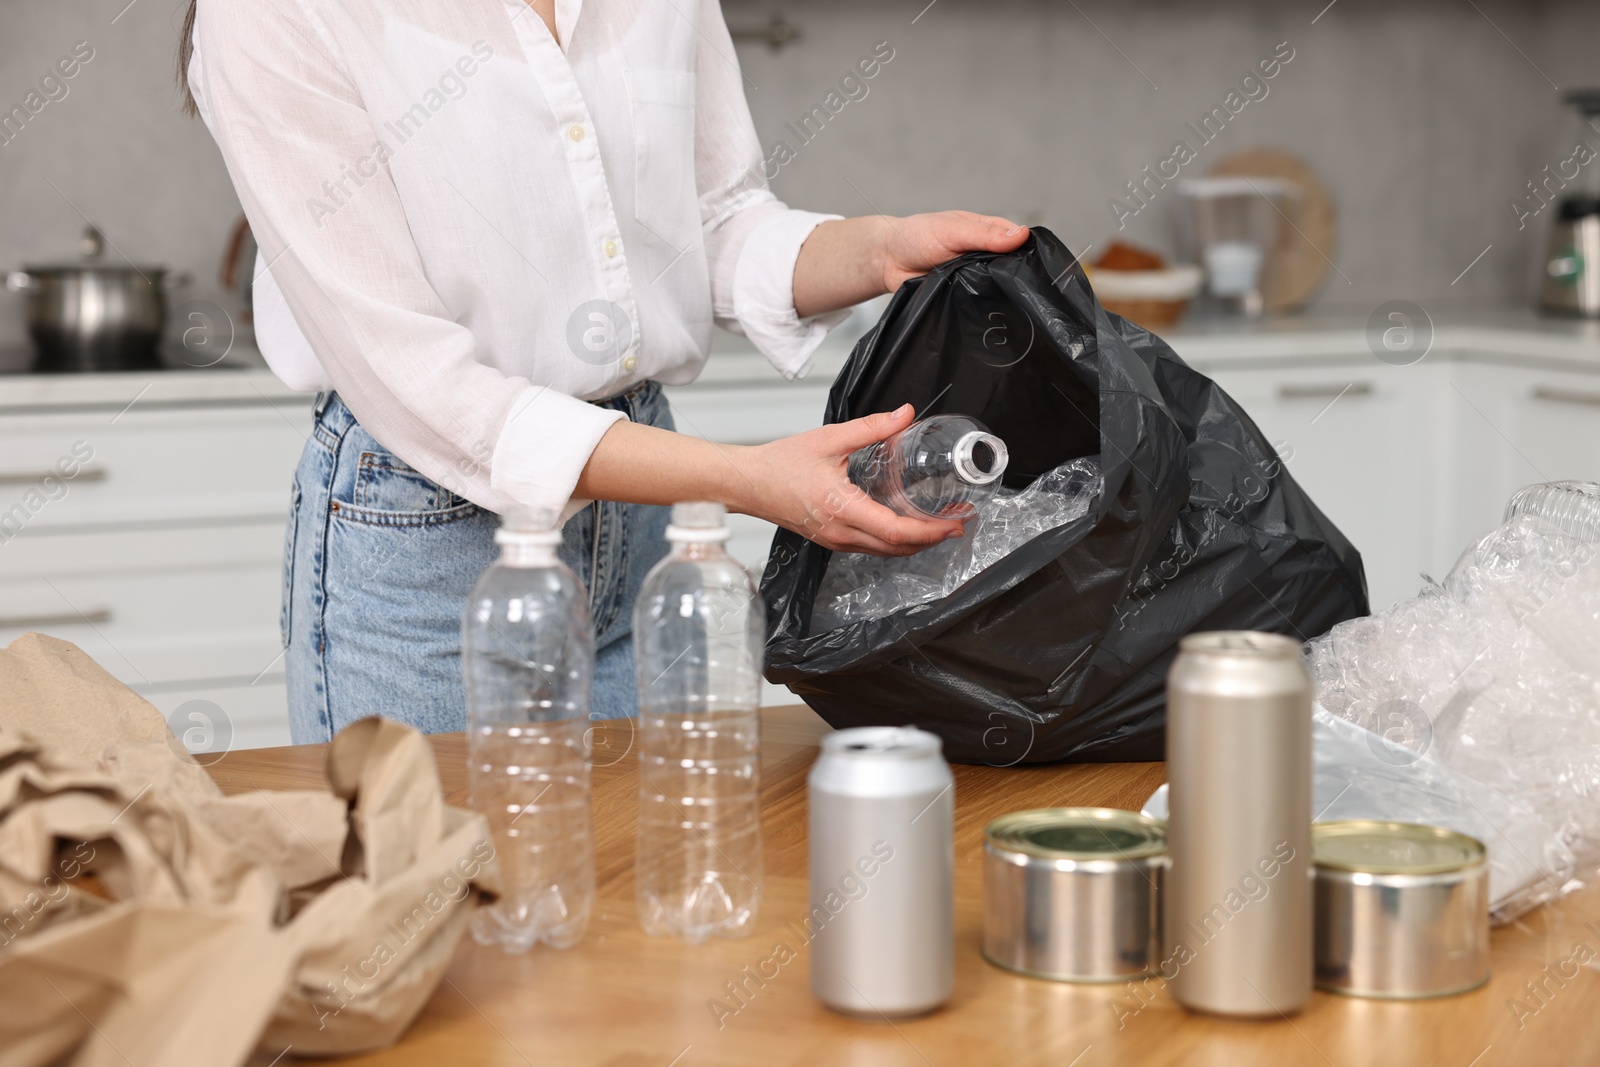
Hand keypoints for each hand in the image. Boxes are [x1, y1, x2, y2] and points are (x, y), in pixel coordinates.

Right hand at [727, 403, 966, 555]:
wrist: (746, 483)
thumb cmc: (780, 464)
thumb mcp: (829, 438)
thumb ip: (872, 428)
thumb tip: (905, 414)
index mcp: (841, 507)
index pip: (895, 531)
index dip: (929, 530)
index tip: (953, 523)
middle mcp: (840, 531)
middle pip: (896, 548)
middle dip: (931, 540)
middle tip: (958, 525)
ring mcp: (835, 540)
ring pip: (884, 552)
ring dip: (915, 544)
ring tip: (939, 527)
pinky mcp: (831, 540)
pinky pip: (870, 549)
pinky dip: (895, 543)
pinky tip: (906, 528)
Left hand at [792, 212, 1028, 318]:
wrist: (886, 261)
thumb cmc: (916, 236)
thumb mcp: (952, 229)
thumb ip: (983, 234)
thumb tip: (1021, 235)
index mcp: (987, 233)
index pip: (1020, 242)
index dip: (1030, 253)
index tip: (1042, 268)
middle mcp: (985, 257)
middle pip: (1012, 269)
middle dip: (1017, 280)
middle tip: (1029, 293)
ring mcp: (975, 279)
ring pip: (997, 289)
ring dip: (1000, 295)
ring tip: (1012, 306)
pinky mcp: (963, 299)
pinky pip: (979, 305)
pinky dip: (983, 309)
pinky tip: (992, 315)